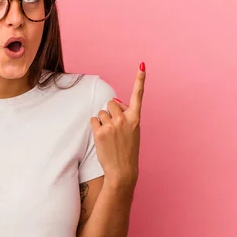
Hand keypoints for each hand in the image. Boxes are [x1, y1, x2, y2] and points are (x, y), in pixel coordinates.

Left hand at [90, 62, 145, 190]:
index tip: (142, 66)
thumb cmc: (127, 150)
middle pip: (111, 103)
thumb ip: (125, 115)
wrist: (122, 170)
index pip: (138, 96)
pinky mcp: (100, 132)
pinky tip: (102, 138)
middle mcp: (124, 119)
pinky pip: (94, 121)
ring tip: (109, 136)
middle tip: (114, 128)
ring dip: (102, 122)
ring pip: (101, 113)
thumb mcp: (132, 131)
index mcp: (136, 119)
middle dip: (110, 112)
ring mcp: (112, 125)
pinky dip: (95, 128)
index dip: (140, 80)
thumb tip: (113, 102)